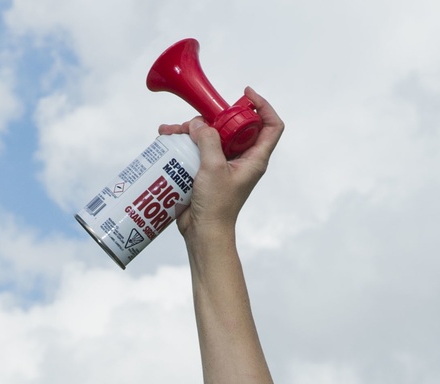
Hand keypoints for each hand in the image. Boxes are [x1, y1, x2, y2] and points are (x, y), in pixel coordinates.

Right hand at [158, 88, 283, 240]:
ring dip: (193, 128)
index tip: (246, 94)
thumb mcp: (213, 168)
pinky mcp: (208, 170)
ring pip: (213, 134)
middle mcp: (243, 159)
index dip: (263, 106)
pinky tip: (167, 137)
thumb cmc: (216, 206)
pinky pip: (199, 148)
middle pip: (236, 125)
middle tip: (199, 118)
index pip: (272, 126)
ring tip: (173, 130)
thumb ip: (209, 140)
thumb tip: (199, 124)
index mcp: (255, 159)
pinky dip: (184, 141)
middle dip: (216, 115)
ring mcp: (225, 164)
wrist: (203, 233)